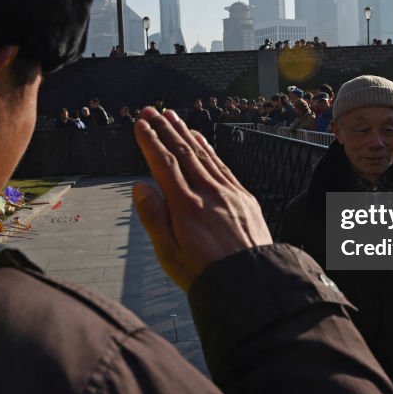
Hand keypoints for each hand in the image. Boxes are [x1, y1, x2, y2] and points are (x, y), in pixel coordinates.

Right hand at [133, 107, 272, 290]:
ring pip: (203, 155)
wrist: (251, 283)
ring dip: (186, 133)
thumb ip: (154, 218)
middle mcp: (209, 193)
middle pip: (184, 152)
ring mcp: (229, 193)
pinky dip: (209, 148)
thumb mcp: (169, 254)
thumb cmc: (205, 275)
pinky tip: (199, 138)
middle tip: (151, 110)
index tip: (141, 124)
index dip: (151, 142)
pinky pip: (222, 165)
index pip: (165, 164)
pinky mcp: (243, 197)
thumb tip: (140, 186)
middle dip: (165, 129)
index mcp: (186, 207)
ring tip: (172, 116)